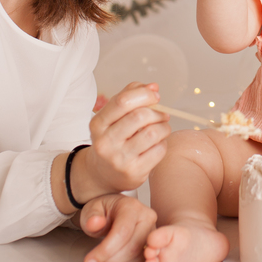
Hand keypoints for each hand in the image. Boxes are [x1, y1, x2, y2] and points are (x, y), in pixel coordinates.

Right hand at [78, 82, 169, 196]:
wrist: (101, 174)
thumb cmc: (112, 139)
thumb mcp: (113, 117)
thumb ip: (130, 97)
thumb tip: (153, 86)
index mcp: (98, 124)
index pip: (122, 101)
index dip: (144, 94)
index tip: (155, 95)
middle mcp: (105, 142)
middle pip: (140, 116)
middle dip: (157, 112)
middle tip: (162, 115)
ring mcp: (119, 159)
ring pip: (152, 133)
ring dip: (164, 127)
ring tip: (162, 128)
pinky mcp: (133, 172)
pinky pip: (159, 150)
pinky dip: (163, 143)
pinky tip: (157, 144)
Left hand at [80, 193, 157, 261]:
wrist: (113, 212)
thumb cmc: (103, 212)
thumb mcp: (91, 210)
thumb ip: (90, 217)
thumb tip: (95, 223)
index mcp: (131, 206)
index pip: (123, 231)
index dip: (105, 250)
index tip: (89, 261)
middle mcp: (147, 218)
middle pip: (132, 247)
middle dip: (109, 260)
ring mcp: (152, 233)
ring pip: (137, 257)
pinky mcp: (151, 246)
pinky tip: (110, 261)